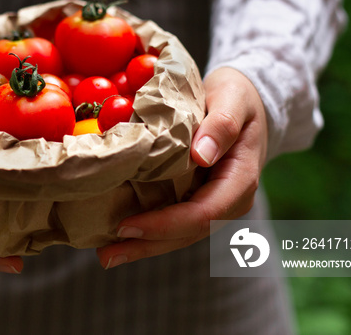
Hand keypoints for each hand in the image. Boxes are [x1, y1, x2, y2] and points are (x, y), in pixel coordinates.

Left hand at [96, 67, 267, 268]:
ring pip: (179, 235)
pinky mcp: (197, 198)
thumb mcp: (232, 99)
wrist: (244, 100)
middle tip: (105, 254)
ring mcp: (214, 203)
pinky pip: (174, 221)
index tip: (128, 224)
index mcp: (240, 180)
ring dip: (144, 246)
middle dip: (147, 245)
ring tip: (106, 254)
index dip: (165, 224)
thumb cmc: (236, 95)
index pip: (203, 213)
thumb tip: (201, 155)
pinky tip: (119, 236)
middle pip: (188, 233)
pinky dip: (148, 232)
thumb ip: (221, 125)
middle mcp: (229, 200)